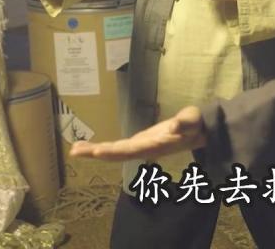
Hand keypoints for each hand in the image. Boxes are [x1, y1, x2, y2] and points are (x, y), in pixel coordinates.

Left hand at [69, 106, 205, 161]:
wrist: (200, 132)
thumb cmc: (195, 124)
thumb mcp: (192, 121)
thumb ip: (185, 123)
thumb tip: (175, 125)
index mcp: (154, 145)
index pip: (130, 150)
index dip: (113, 151)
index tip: (96, 152)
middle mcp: (144, 149)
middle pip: (117, 154)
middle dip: (96, 153)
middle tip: (74, 151)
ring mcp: (141, 147)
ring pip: (115, 152)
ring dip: (95, 152)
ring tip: (75, 149)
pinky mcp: (139, 143)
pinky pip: (118, 148)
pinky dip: (103, 147)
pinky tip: (90, 147)